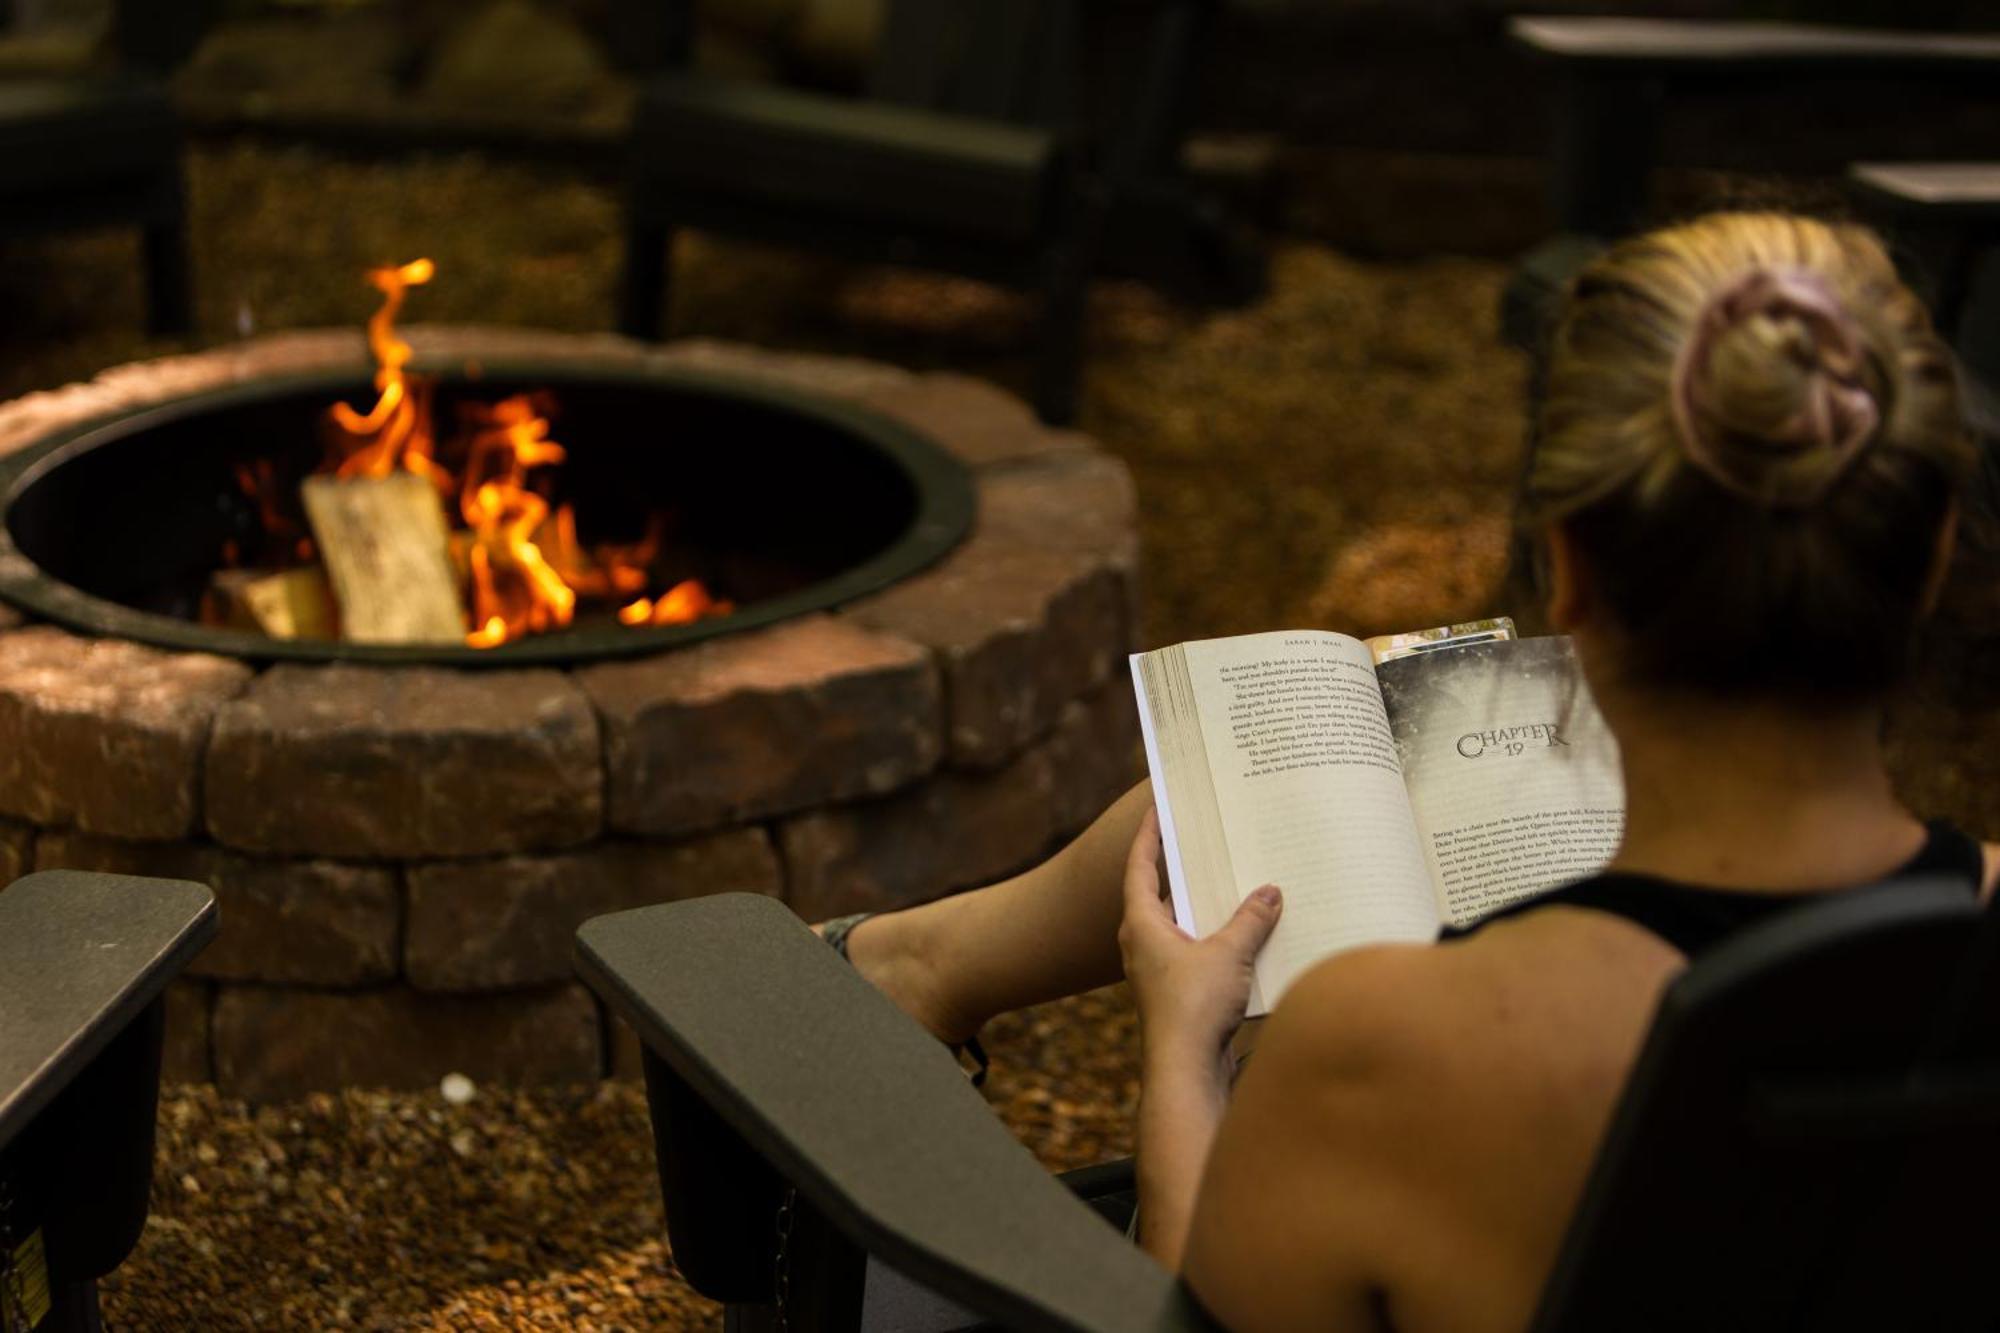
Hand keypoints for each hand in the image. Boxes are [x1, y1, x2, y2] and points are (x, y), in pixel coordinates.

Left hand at [1118, 807, 1282, 1079]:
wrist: (1186, 1071)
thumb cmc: (1192, 1009)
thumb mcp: (1228, 954)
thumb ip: (1250, 920)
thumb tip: (1270, 892)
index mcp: (1141, 924)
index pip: (1139, 866)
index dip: (1148, 836)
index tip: (1156, 809)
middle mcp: (1143, 943)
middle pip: (1159, 894)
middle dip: (1182, 869)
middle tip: (1204, 841)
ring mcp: (1158, 970)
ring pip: (1181, 926)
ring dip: (1204, 907)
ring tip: (1235, 882)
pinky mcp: (1177, 993)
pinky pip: (1196, 953)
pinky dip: (1216, 939)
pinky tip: (1246, 936)